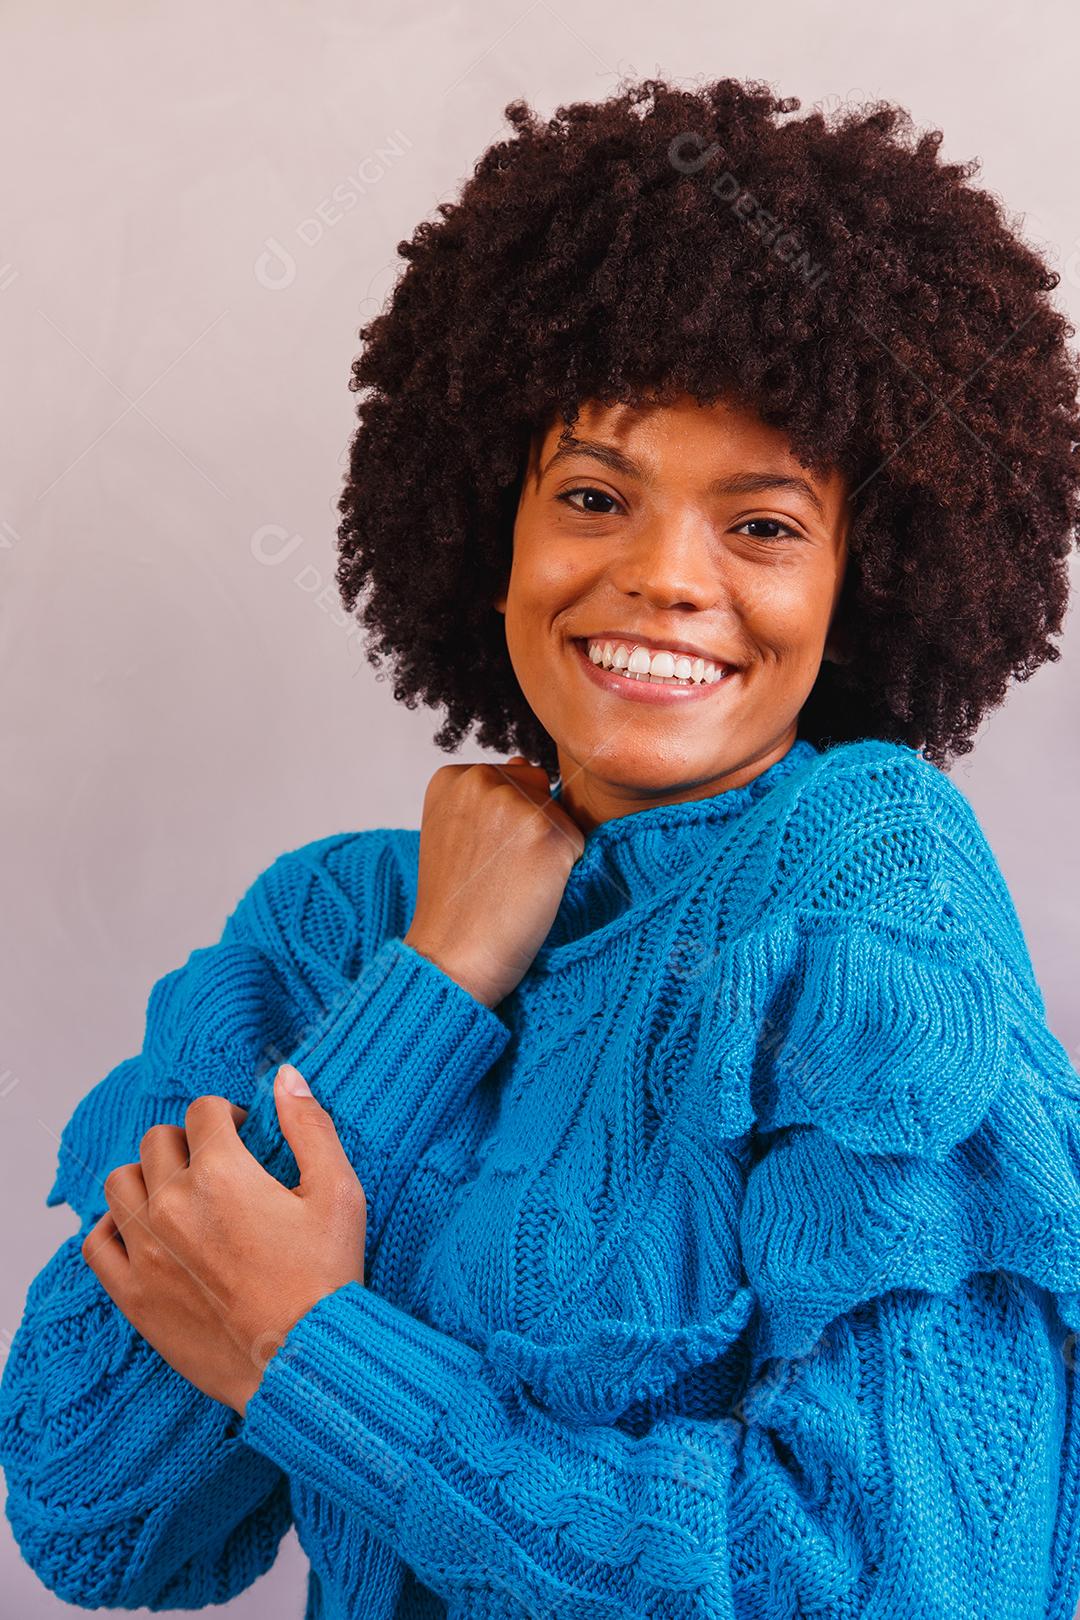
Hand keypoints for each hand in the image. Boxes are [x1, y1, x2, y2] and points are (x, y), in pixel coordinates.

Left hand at [80, 1064, 366, 1417]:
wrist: (305, 1361)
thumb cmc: (325, 1278)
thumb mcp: (337, 1191)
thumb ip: (309, 1125)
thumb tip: (285, 1076)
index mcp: (222, 1174)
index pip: (203, 1111)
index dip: (229, 1115)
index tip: (245, 1134)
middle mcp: (173, 1205)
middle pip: (158, 1141)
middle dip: (188, 1142)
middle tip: (216, 1166)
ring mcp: (146, 1250)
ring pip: (120, 1183)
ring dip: (147, 1177)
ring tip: (178, 1195)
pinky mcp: (132, 1293)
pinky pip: (95, 1241)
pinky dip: (113, 1227)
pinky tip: (144, 1232)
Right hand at [404, 754, 584, 1006]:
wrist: (451, 957)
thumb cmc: (455, 904)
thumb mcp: (453, 833)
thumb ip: (486, 793)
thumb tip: (524, 762)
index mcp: (451, 775)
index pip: (509, 779)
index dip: (502, 824)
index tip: (478, 856)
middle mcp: (480, 778)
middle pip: (537, 788)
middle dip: (528, 827)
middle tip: (497, 872)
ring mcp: (514, 802)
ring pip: (559, 814)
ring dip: (548, 848)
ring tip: (511, 881)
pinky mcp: (548, 831)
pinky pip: (577, 840)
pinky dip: (564, 869)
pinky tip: (530, 891)